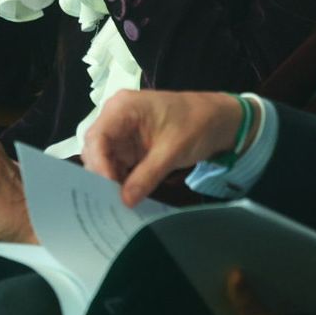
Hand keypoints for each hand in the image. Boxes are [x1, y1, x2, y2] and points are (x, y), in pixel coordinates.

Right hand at [81, 90, 244, 206]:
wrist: (220, 119)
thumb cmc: (197, 123)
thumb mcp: (172, 151)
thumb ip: (147, 176)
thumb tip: (125, 201)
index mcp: (122, 108)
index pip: (97, 137)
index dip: (98, 165)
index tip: (106, 191)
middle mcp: (116, 118)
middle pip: (96, 150)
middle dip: (101, 176)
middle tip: (108, 204)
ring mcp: (123, 133)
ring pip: (104, 161)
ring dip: (110, 182)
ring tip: (114, 207)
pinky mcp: (131, 146)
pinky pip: (118, 165)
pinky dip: (120, 181)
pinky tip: (124, 198)